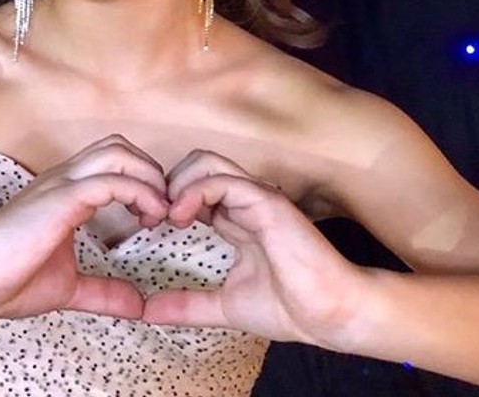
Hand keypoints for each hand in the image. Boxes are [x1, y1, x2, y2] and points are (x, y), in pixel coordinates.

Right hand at [0, 135, 168, 320]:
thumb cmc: (10, 279)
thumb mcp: (69, 288)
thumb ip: (104, 292)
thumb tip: (138, 306)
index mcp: (65, 192)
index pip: (112, 161)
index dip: (141, 181)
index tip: (155, 217)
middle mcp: (64, 179)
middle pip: (119, 146)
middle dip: (150, 171)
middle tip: (161, 210)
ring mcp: (62, 184)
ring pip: (118, 153)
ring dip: (148, 177)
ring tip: (158, 213)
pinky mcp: (62, 198)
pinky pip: (111, 180)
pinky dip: (139, 193)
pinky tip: (148, 218)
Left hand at [142, 150, 367, 346]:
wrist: (331, 316)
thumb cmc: (290, 308)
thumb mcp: (224, 306)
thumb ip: (188, 305)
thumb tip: (147, 311)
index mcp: (237, 219)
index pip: (193, 188)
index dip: (166, 199)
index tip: (147, 226)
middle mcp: (245, 202)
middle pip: (194, 164)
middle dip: (165, 183)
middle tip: (150, 218)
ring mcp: (257, 198)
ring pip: (206, 162)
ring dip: (177, 183)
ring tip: (166, 216)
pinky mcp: (267, 203)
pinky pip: (223, 180)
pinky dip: (195, 191)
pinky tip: (181, 217)